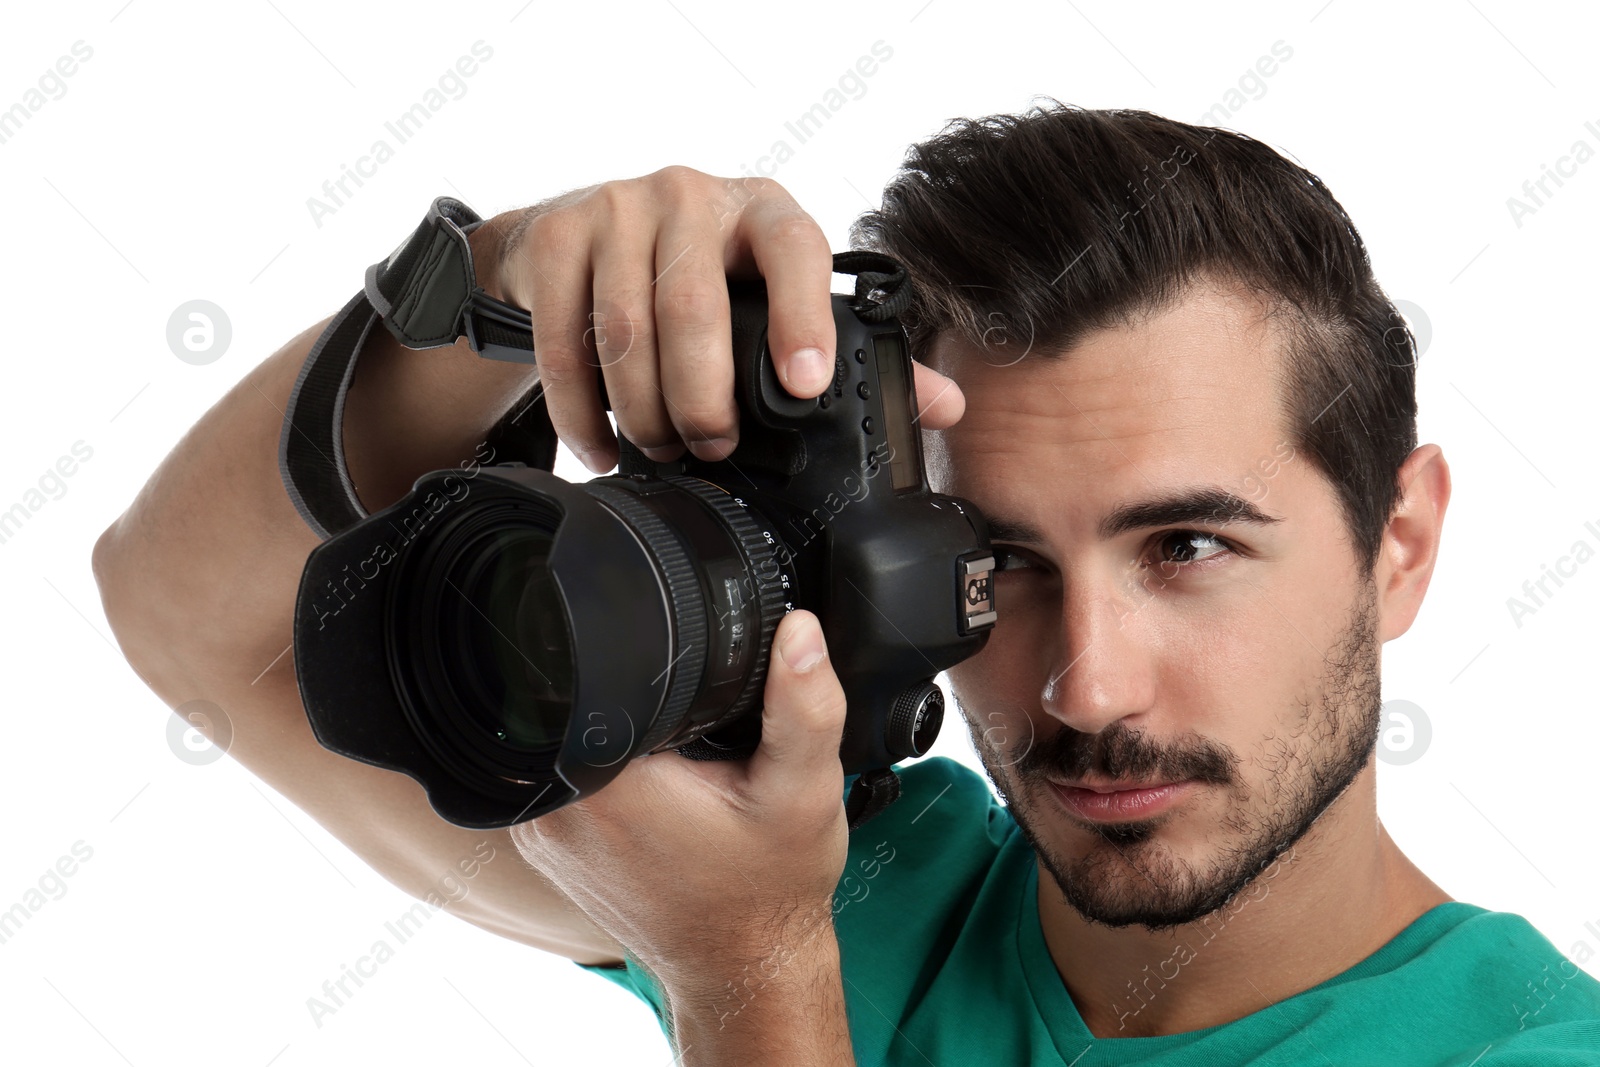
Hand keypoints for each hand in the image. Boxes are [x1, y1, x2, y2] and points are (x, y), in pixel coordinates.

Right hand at [496, 165, 965, 473]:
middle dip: (705, 399)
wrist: (576, 233)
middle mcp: (692, 197)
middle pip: (694, 308)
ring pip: (627, 332)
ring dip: (644, 412)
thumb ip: (853, 347)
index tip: (806, 383)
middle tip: (713, 449)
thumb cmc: (698, 274)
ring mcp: (617, 208)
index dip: (803, 316)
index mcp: (763, 210)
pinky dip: (582, 411)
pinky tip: (600, 447)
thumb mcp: (773, 295)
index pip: (795, 249)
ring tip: (659, 449)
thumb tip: (943, 406)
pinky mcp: (557, 238)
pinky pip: (565, 341)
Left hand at [507, 609, 848, 997]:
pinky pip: (571, 769)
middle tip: (701, 741)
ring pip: (573, 731)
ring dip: (621, 729)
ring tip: (681, 762)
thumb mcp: (804, 791)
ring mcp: (544, 827)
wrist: (744, 966)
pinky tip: (659, 784)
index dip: (653, 657)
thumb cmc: (769, 890)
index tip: (704, 698)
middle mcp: (559, 806)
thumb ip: (803, 707)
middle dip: (642, 693)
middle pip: (583, 697)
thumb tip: (797, 631)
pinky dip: (611, 764)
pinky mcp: (549, 838)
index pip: (602, 671)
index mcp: (607, 783)